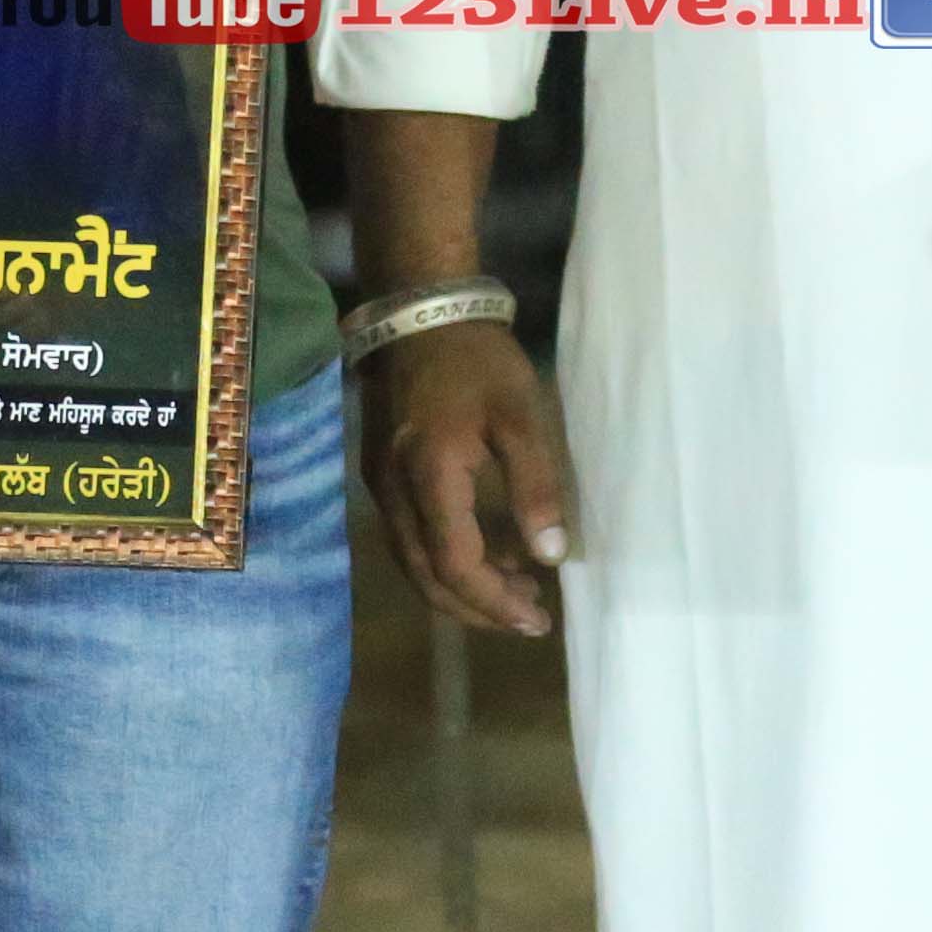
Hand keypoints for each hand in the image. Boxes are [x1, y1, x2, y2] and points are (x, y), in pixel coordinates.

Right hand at [358, 318, 572, 636]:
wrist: (420, 313)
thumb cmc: (478, 360)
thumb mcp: (521, 415)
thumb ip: (536, 487)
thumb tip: (551, 555)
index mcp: (431, 476)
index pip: (456, 564)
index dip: (494, 601)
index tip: (536, 618)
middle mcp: (395, 490)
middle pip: (427, 577)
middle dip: (477, 608)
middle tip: (529, 618)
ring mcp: (381, 484)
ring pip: (412, 563)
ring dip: (460, 589)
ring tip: (516, 591)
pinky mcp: (380, 474)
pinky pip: (408, 540)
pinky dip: (443, 561)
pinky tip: (484, 552)